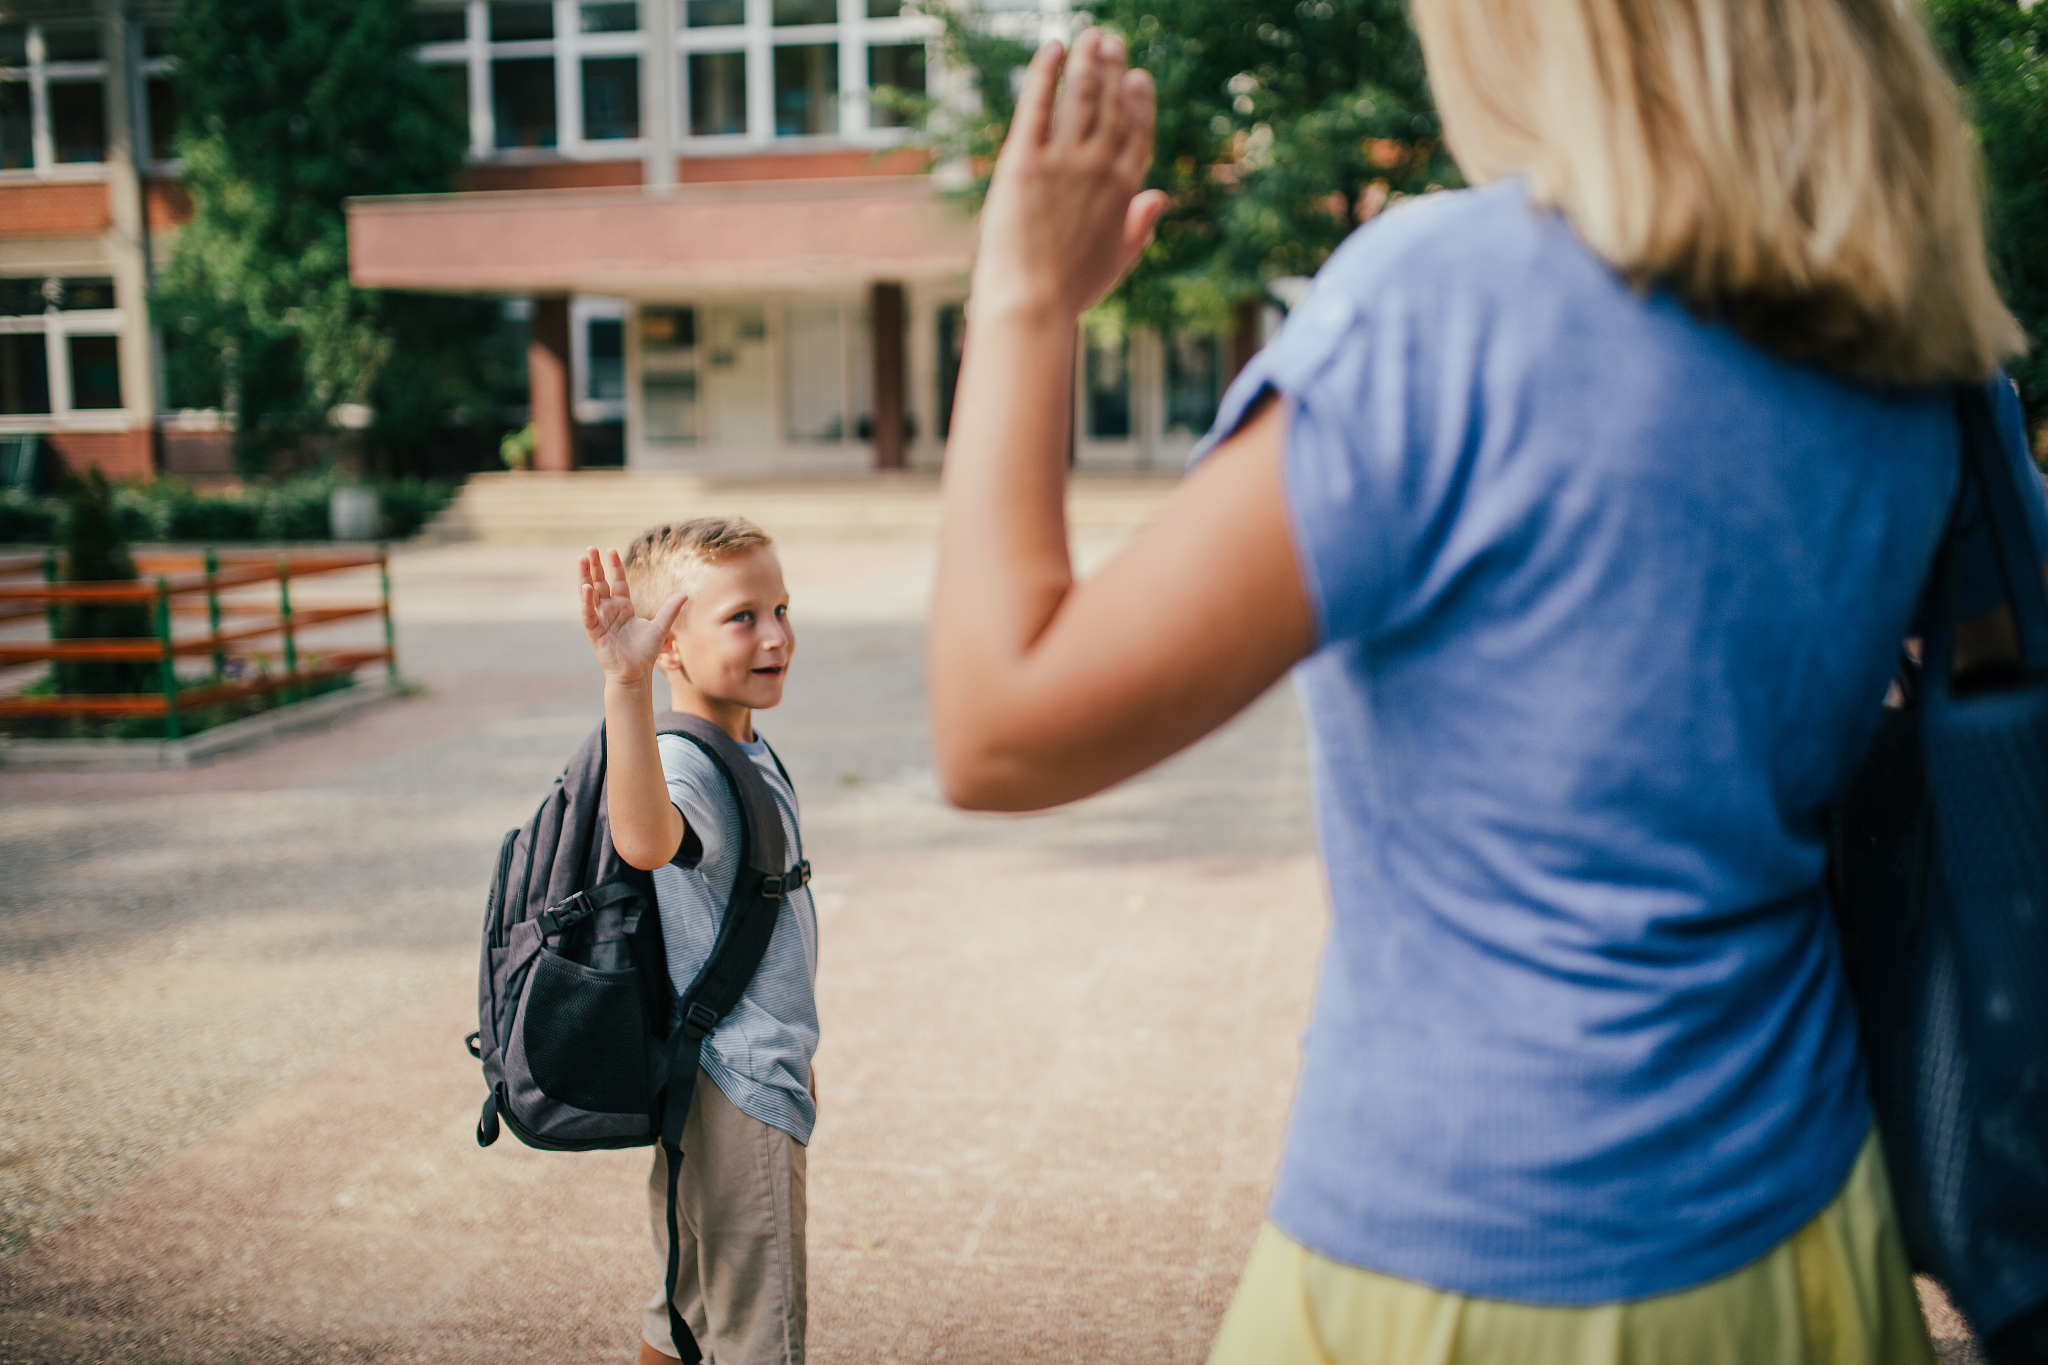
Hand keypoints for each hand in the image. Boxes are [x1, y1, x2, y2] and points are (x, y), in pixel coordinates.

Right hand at [577, 547, 683, 687]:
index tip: (611, 550)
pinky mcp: (595, 631)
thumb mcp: (660, 626)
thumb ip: (670, 609)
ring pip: (590, 594)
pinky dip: (586, 601)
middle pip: (601, 583)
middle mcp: (610, 610)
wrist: (636, 674)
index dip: (614, 566)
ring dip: (585, 577)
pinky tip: (586, 587)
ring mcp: (601, 620)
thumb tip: (685, 594)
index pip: (617, 582)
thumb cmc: (645, 652)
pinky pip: (589, 613)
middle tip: (590, 548)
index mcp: (624, 607)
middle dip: (595, 566)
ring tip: (581, 559)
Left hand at [972, 29, 1166, 322]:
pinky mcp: (1025, 161)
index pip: (1138, 133)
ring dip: (1088, 62)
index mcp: (1125, 191)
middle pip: (1111, 106)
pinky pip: (1038, 103)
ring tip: (1090, 37)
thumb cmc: (1071, 291)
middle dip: (1114, 69)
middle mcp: (1100, 168)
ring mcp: (1064, 162)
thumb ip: (1140, 226)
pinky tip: (1053, 48)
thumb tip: (1158, 198)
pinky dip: (1046, 72)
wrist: (1032, 304)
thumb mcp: (1118, 261)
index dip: (1139, 102)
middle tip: (1111, 42)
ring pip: (1081, 97)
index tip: (1139, 78)